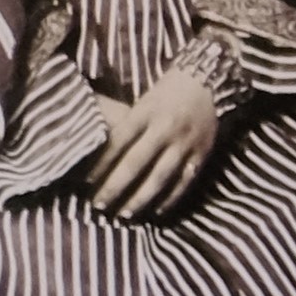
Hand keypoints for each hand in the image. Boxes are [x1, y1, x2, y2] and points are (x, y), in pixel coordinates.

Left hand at [87, 50, 224, 218]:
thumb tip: (99, 146)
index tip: (86, 182)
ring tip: (124, 214)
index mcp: (145, 113)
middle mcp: (165, 129)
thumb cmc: (169, 91)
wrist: (210, 81)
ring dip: (140, 198)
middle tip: (99, 205)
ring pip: (160, 177)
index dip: (100, 164)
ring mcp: (185, 143)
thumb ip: (127, 123)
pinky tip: (157, 211)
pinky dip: (170, 198)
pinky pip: (184, 181)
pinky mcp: (202, 153)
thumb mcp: (143, 101)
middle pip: (135, 163)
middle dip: (115, 186)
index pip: (117, 142)